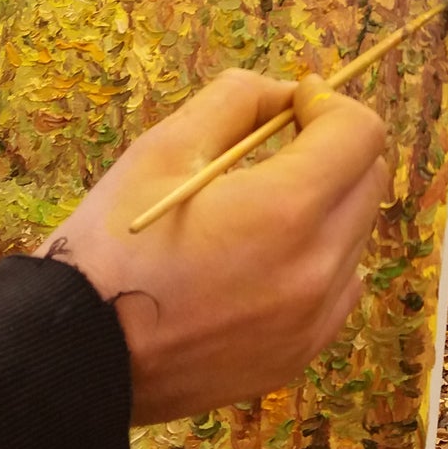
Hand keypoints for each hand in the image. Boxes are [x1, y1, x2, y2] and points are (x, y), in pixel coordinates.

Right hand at [39, 70, 388, 423]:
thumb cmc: (111, 245)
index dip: (328, 103)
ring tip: (259, 209)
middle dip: (333, 148)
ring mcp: (314, 319)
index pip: (360, 132)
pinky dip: (318, 260)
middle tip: (280, 144)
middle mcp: (317, 267)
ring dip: (326, 205)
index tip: (292, 104)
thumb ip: (236, 99)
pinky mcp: (301, 354)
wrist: (77, 356)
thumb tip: (286, 92)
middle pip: (370, 179)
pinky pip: (339, 287)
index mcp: (286, 209)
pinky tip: (262, 260)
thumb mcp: (164, 148)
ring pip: (356, 234)